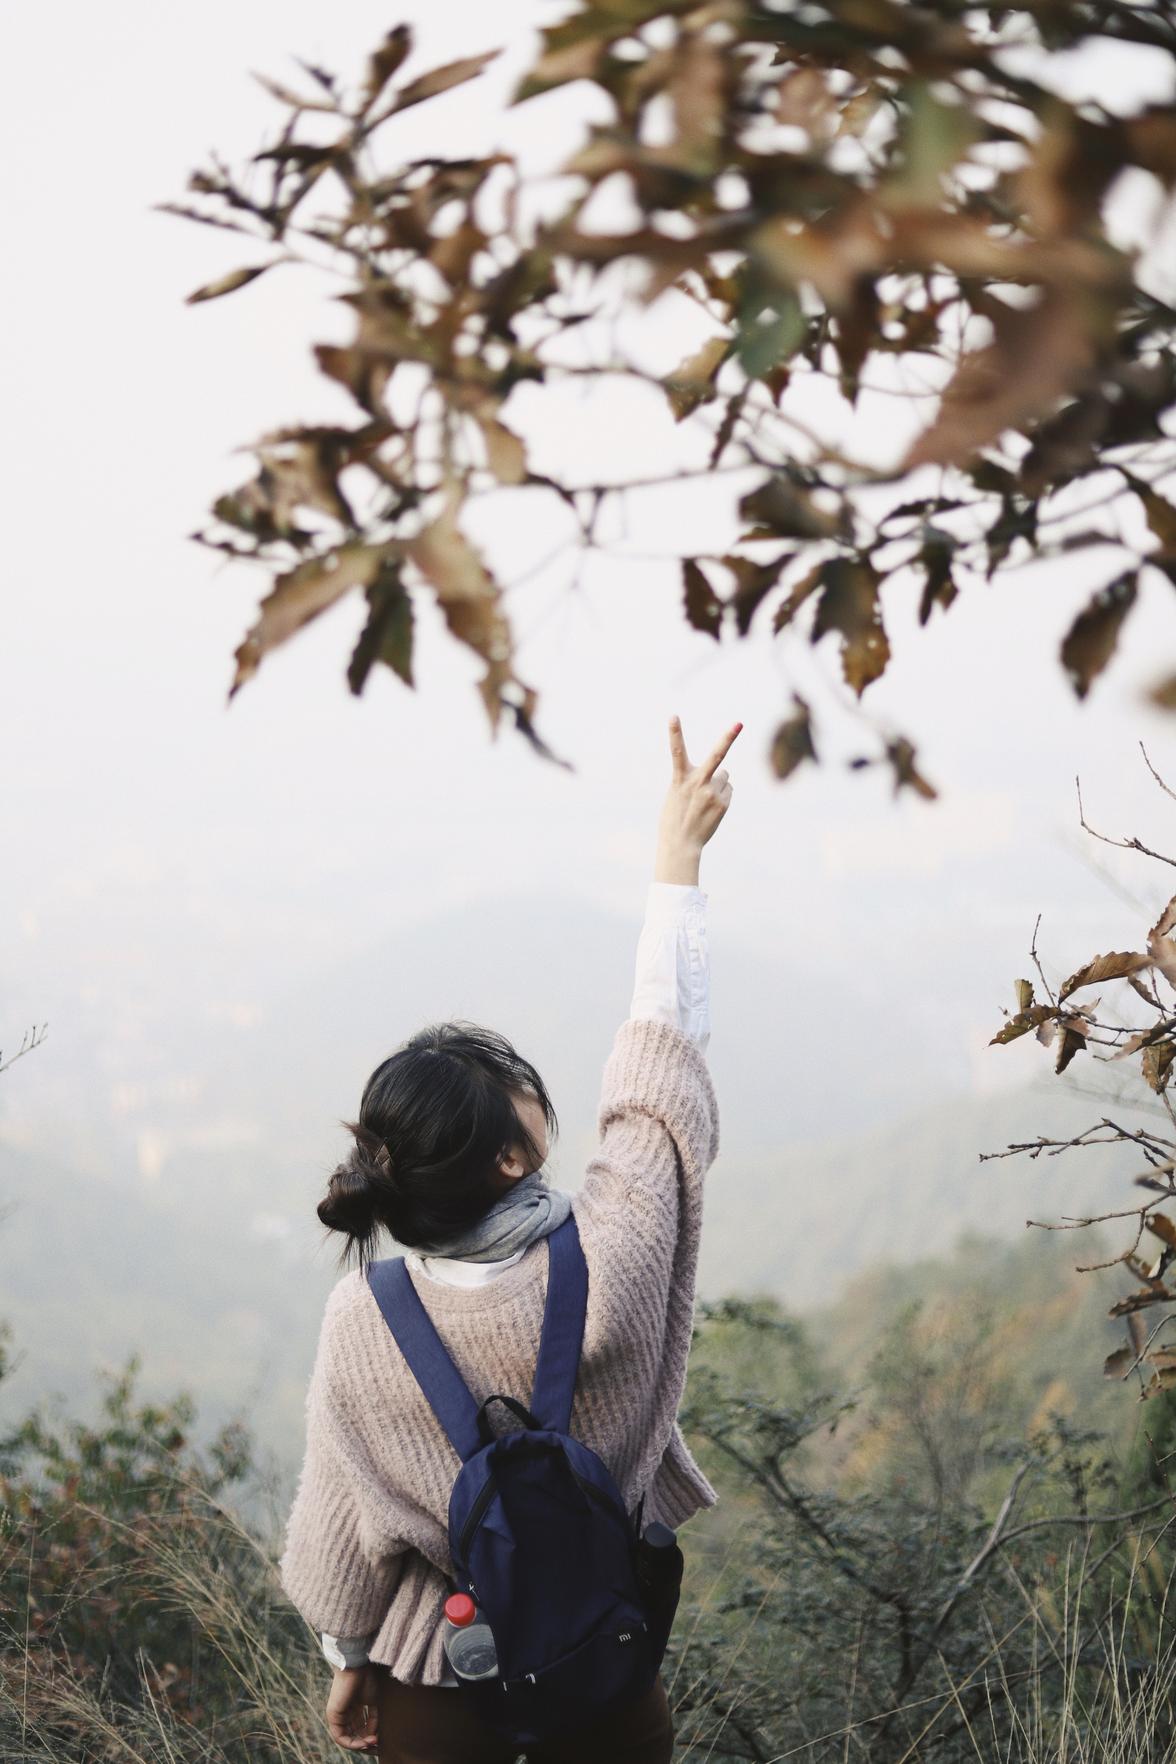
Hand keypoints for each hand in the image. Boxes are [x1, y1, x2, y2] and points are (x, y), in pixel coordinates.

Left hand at [326, 1663, 380, 1752]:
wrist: (357, 1666)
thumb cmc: (367, 1679)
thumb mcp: (374, 1702)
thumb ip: (373, 1720)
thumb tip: (374, 1737)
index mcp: (355, 1709)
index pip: (361, 1729)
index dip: (371, 1737)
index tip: (382, 1741)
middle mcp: (345, 1714)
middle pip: (355, 1736)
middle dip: (366, 1744)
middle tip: (378, 1747)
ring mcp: (338, 1716)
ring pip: (348, 1739)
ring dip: (361, 1745)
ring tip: (373, 1743)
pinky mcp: (333, 1716)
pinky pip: (340, 1737)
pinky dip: (352, 1743)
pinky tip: (364, 1742)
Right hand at [655, 715, 741, 883]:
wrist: (681, 844)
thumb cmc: (675, 816)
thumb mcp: (678, 793)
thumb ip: (695, 779)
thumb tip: (724, 774)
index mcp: (680, 779)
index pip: (677, 751)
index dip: (675, 732)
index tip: (673, 716)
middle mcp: (698, 784)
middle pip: (716, 756)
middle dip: (728, 738)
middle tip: (739, 724)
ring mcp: (712, 794)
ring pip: (724, 776)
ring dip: (718, 783)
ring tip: (704, 800)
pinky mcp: (723, 804)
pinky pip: (728, 790)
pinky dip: (722, 796)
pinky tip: (711, 808)